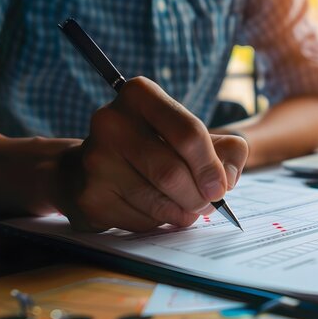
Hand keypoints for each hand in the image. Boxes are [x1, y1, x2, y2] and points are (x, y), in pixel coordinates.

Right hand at [55, 77, 247, 231]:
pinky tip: (154, 210)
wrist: (91, 167)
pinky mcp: (90, 196)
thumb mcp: (192, 135)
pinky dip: (159, 223)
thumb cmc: (153, 147)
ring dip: (182, 213)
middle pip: (172, 173)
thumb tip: (226, 180)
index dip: (211, 167)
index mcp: (140, 95)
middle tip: (207, 203)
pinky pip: (141, 221)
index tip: (219, 188)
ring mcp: (95, 160)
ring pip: (157, 202)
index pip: (189, 133)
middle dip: (198, 196)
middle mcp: (111, 122)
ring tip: (185, 207)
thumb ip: (226, 150)